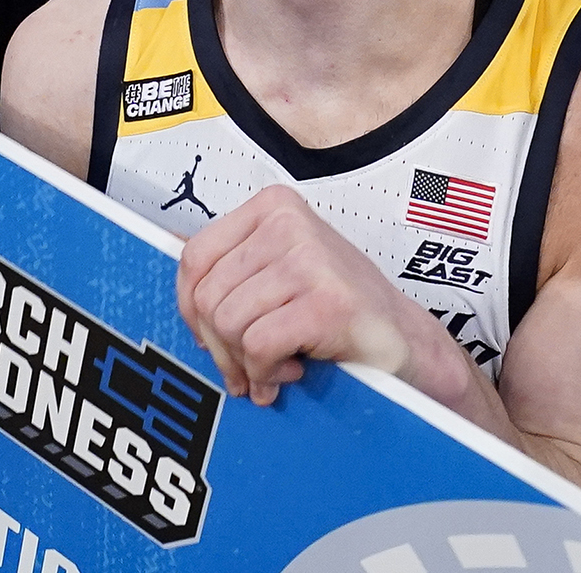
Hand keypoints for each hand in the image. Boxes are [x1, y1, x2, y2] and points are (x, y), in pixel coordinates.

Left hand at [177, 185, 432, 403]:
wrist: (405, 340)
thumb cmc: (337, 310)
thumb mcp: (278, 271)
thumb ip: (232, 270)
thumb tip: (175, 280)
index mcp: (272, 207)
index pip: (194, 258)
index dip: (191, 309)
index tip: (209, 337)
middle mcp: (289, 222)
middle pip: (209, 296)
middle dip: (220, 347)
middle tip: (245, 369)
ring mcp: (310, 258)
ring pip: (230, 323)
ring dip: (246, 364)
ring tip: (274, 369)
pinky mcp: (327, 301)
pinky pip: (259, 345)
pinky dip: (267, 372)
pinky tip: (292, 372)